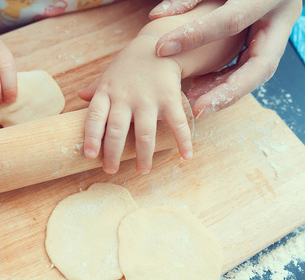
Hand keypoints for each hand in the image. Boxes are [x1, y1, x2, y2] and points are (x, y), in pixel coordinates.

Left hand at [79, 35, 192, 174]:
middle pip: (116, 131)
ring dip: (143, 156)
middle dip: (112, 154)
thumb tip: (79, 96)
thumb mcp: (109, 74)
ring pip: (144, 133)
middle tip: (110, 170)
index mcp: (107, 92)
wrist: (158, 45)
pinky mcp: (170, 98)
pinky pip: (177, 123)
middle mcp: (125, 97)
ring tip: (142, 170)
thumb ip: (95, 87)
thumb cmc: (129, 65)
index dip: (91, 138)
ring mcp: (148, 98)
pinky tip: (186, 156)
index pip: (94, 118)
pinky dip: (183, 140)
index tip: (90, 155)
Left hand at [149, 0, 301, 117]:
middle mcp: (280, 20)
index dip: (197, 35)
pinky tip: (200, 88)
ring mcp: (276, 36)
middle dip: (227, 91)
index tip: (163, 48)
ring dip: (223, 92)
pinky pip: (247, 71)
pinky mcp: (267, 46)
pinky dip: (224, 82)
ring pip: (255, 75)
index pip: (232, 20)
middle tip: (198, 108)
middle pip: (260, 65)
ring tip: (193, 102)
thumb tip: (157, 14)